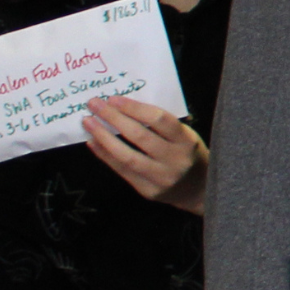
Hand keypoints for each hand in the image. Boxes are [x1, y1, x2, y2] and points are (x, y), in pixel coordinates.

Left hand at [84, 97, 207, 214]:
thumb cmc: (188, 154)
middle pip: (140, 136)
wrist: (200, 190)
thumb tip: (124, 108)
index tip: (114, 99)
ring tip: (88, 122)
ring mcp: (161, 177)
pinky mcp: (148, 190)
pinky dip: (105, 155)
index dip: (135, 108)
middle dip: (114, 118)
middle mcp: (175, 160)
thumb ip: (161, 125)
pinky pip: (122, 170)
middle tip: (94, 105)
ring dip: (104, 137)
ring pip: (127, 156)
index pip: (160, 120)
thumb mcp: (185, 136)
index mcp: (187, 141)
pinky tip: (93, 142)